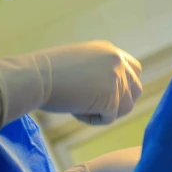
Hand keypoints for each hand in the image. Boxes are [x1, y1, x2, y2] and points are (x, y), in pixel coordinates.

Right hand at [0, 41, 141, 133]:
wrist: (35, 76)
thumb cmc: (48, 72)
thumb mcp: (81, 63)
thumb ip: (99, 71)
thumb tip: (109, 92)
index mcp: (110, 50)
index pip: (134, 70)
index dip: (123, 87)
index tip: (104, 96)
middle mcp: (117, 60)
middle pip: (136, 89)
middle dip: (119, 102)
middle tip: (95, 106)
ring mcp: (116, 77)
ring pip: (126, 107)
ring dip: (106, 112)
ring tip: (82, 108)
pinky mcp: (110, 97)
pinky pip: (109, 118)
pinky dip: (93, 120)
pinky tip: (76, 111)